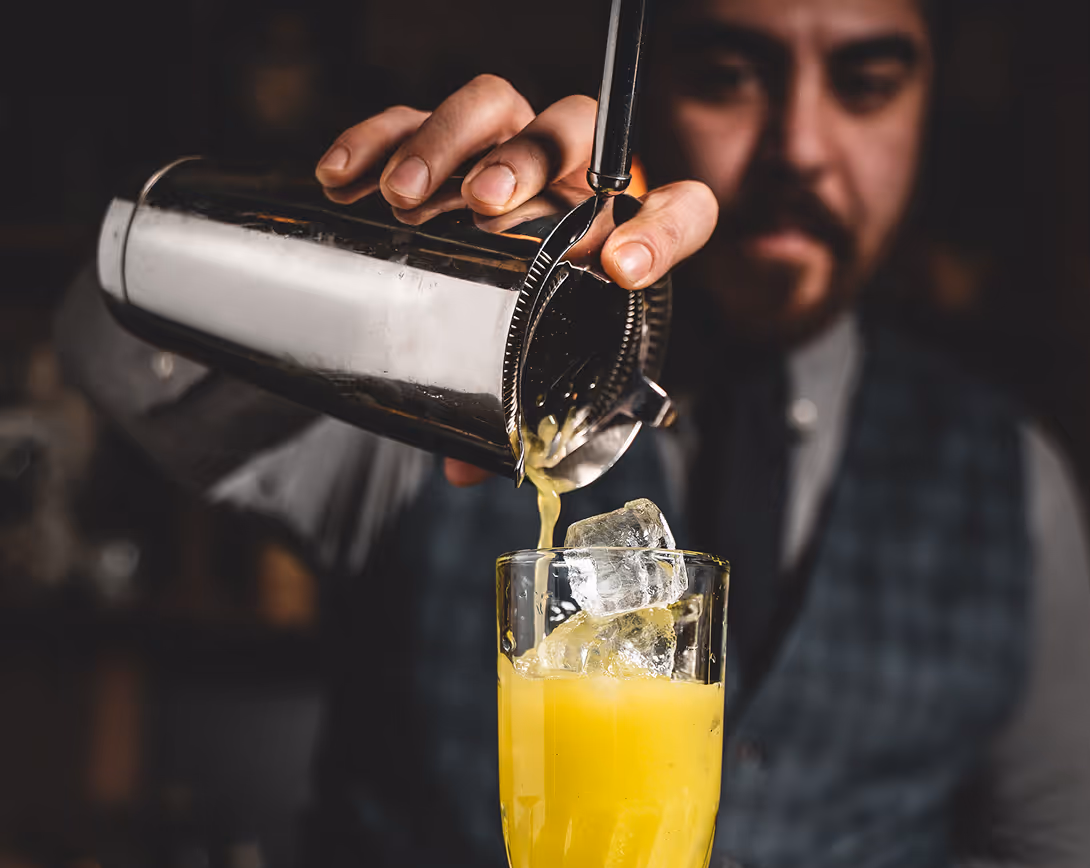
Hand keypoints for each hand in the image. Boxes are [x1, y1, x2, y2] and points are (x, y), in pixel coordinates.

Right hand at [314, 77, 717, 486]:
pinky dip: (375, 140)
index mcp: (624, 233)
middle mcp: (574, 179)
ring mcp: (508, 148)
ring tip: (404, 196)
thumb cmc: (534, 323)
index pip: (678, 211)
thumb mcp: (536, 368)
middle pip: (570, 129)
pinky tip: (342, 177)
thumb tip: (464, 469)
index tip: (620, 267)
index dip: (662, 232)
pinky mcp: (444, 141)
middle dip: (526, 160)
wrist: (499, 286)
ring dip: (445, 142)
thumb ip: (516, 415)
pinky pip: (409, 117)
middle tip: (484, 202)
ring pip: (491, 107)